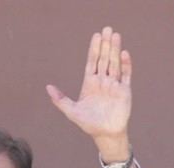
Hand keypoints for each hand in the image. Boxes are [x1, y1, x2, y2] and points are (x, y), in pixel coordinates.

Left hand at [46, 27, 131, 160]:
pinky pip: (125, 74)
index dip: (94, 49)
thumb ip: (60, 99)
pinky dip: (125, 64)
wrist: (105, 133)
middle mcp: (102, 81)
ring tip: (115, 35)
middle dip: (105, 44)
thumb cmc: (88, 123)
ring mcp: (114, 84)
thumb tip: (48, 87)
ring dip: (115, 50)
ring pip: (114, 63)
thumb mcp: (71, 111)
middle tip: (107, 29)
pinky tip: (124, 53)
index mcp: (90, 83)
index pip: (92, 62)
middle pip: (104, 59)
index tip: (96, 36)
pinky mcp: (124, 90)